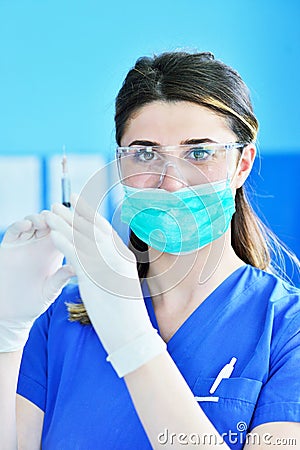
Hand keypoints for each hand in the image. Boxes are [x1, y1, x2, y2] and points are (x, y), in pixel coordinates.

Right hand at [0, 213, 73, 351]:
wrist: (11, 313)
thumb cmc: (35, 302)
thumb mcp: (50, 290)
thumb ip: (60, 277)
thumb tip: (76, 268)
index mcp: (55, 251)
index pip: (65, 232)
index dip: (71, 224)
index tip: (80, 216)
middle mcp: (40, 244)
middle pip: (50, 222)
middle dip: (56, 216)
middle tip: (61, 213)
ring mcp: (24, 243)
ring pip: (34, 222)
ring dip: (40, 217)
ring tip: (45, 220)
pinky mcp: (8, 246)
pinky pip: (15, 230)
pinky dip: (20, 225)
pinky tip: (27, 225)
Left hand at [44, 195, 165, 376]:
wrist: (131, 332)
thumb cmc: (126, 313)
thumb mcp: (120, 284)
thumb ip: (110, 268)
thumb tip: (99, 261)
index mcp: (123, 256)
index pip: (103, 230)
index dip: (89, 215)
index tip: (77, 203)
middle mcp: (116, 256)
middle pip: (92, 229)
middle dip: (75, 213)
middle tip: (60, 202)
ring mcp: (106, 265)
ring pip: (82, 238)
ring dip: (64, 223)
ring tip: (50, 212)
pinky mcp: (95, 277)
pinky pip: (76, 254)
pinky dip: (64, 242)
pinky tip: (53, 233)